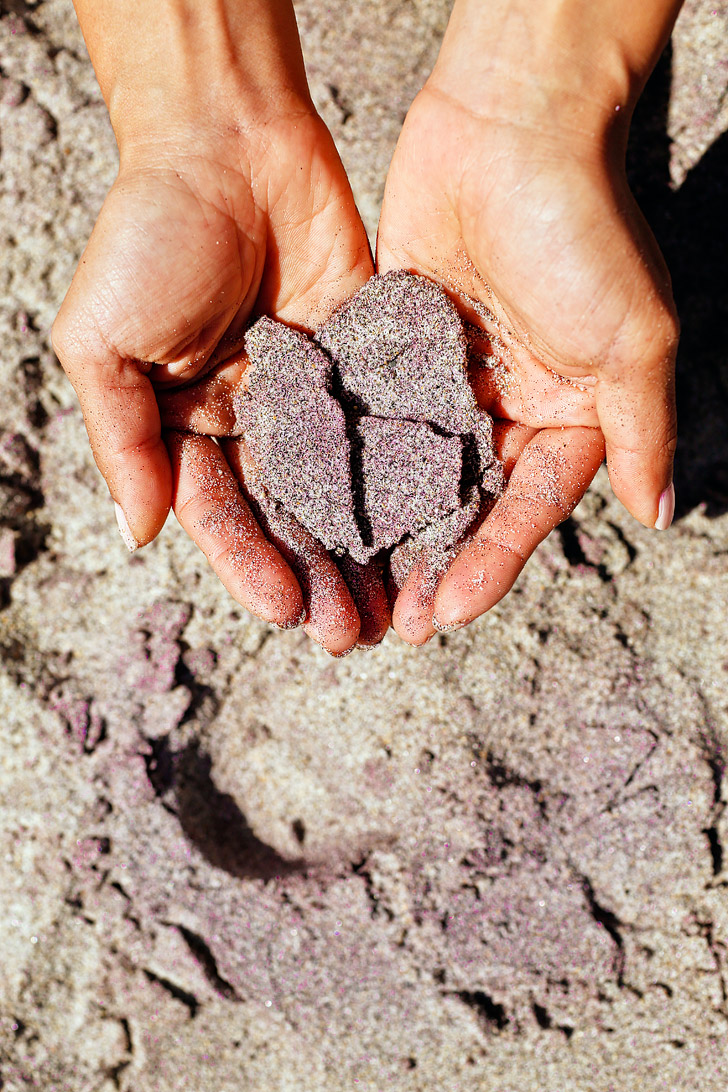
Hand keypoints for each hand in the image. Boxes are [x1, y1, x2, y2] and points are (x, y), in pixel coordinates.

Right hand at [52, 0, 387, 653]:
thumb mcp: (104, 341)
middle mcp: (254, 423)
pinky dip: (409, 480)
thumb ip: (121, 438)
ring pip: (346, 489)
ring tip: (401, 607)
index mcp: (186, 428)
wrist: (227, 140)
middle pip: (292, 518)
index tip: (289, 609)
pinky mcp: (366, 364)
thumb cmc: (148, 234)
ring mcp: (314, 398)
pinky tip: (435, 527)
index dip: (253, 565)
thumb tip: (142, 533)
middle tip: (356, 633)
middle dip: (320, 576)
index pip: (223, 515)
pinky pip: (389, 429)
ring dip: (368, 550)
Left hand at [377, 0, 679, 643]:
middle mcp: (508, 405)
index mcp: (568, 415)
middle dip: (428, 563)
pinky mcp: (396, 348)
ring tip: (343, 581)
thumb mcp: (632, 338)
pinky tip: (311, 506)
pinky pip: (371, 416)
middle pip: (463, 504)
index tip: (444, 613)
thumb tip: (660, 511)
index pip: (524, 508)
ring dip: (381, 526)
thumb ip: (642, 427)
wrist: (508, 125)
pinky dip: (346, 459)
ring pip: (410, 471)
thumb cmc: (582, 228)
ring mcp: (449, 380)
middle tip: (387, 623)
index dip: (488, 563)